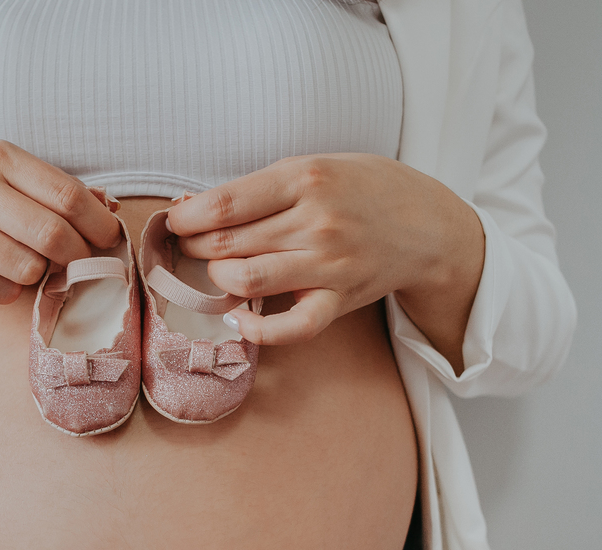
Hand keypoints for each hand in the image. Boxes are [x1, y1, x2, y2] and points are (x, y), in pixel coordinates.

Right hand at [0, 140, 121, 334]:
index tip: (108, 239)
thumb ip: (52, 188)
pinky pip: (0, 291)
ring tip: (25, 262)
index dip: (98, 224)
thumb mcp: (1, 171)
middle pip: (53, 235)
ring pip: (29, 268)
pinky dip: (7, 289)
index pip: (67, 195)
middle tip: (77, 262)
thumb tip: (107, 208)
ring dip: (39, 274)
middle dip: (77, 256)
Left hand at [165, 153, 483, 370]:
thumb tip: (195, 209)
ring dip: (217, 279)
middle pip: (226, 244)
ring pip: (247, 280)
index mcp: (304, 178)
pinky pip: (292, 327)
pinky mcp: (340, 300)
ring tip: (217, 271)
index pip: (223, 205)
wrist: (427, 224)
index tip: (174, 223)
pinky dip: (259, 330)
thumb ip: (260, 188)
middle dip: (193, 248)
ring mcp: (329, 264)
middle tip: (188, 247)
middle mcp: (316, 221)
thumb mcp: (313, 166)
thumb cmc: (362, 189)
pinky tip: (241, 319)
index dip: (185, 219)